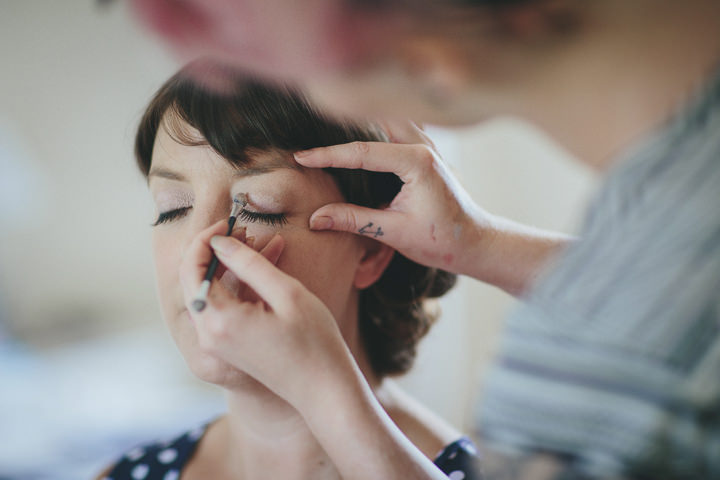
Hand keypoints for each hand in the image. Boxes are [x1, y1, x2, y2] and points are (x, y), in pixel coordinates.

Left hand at [178, 221, 359, 410]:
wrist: (324, 390)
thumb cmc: (313, 343)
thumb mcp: (287, 294)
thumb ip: (249, 263)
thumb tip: (220, 241)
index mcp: (219, 321)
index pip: (192, 268)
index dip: (205, 239)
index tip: (228, 222)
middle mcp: (208, 335)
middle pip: (194, 280)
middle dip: (214, 250)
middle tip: (241, 230)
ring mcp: (216, 344)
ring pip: (209, 291)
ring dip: (228, 266)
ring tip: (258, 243)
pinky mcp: (227, 347)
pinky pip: (221, 307)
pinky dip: (236, 285)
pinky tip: (263, 267)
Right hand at [294, 121, 491, 276]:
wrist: (475, 242)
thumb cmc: (441, 240)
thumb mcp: (393, 232)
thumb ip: (354, 220)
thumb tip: (315, 218)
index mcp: (417, 162)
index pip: (362, 152)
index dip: (327, 155)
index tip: (300, 157)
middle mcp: (423, 146)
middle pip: (374, 121)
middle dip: (341, 124)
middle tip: (309, 129)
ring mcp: (428, 145)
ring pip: (388, 118)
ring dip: (360, 121)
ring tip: (327, 126)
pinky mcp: (427, 150)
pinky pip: (399, 127)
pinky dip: (377, 126)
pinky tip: (358, 131)